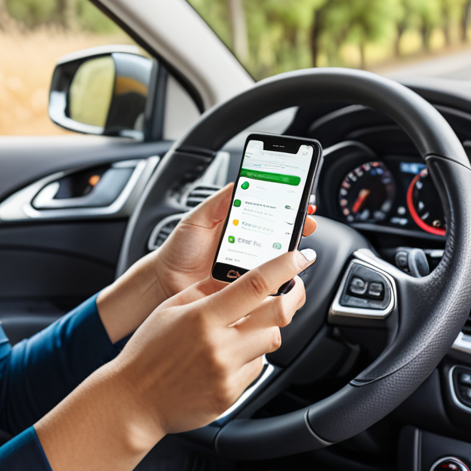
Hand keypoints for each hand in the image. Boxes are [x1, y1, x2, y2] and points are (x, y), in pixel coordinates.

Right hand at [111, 246, 315, 438]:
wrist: (134, 400)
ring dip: (267, 328)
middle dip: (293, 296)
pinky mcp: (232, 394)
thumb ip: (205, 291)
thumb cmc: (147, 352)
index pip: (255, 286)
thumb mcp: (170, 309)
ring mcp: (228, 373)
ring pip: (271, 342)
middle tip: (294, 287)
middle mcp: (219, 345)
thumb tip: (236, 276)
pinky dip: (250, 356)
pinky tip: (227, 356)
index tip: (300, 258)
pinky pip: (257, 368)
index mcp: (202, 317)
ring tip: (246, 326)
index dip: (284, 268)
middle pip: (278, 315)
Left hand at [147, 183, 317, 299]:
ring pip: (279, 260)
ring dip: (290, 254)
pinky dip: (278, 279)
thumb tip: (241, 182)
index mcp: (237, 224)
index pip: (269, 211)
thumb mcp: (196, 219)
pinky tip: (279, 274)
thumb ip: (217, 202)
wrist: (163, 280)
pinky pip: (267, 283)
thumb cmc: (178, 249)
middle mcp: (247, 245)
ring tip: (293, 247)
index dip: (289, 205)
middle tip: (307, 222)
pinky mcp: (245, 288)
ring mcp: (248, 267)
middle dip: (298, 227)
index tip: (303, 201)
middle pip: (282, 235)